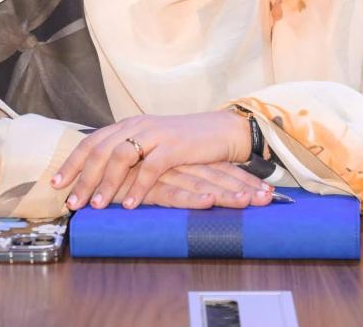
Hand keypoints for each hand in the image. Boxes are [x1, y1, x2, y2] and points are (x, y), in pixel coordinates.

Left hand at [51, 111, 253, 209]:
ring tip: (95, 206)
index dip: (72, 162)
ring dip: (106, 184)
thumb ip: (129, 154)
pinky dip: (138, 188)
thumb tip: (99, 177)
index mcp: (129, 125)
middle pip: (101, 150)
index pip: (92, 141)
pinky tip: (129, 205)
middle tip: (71, 203)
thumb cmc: (185, 143)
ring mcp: (156, 134)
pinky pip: (151, 168)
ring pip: (121, 157)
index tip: (55, 183)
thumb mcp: (151, 144)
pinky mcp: (175, 147)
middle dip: (82, 178)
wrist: (222, 131)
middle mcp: (138, 126)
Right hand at [124, 163, 273, 209]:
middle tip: (269, 199)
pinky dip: (191, 199)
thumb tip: (202, 192)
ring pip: (201, 183)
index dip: (242, 180)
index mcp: (182, 161)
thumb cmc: (124, 174)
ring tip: (251, 202)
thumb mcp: (155, 177)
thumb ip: (173, 183)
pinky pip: (172, 193)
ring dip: (227, 193)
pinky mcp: (148, 185)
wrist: (93, 162)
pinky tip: (209, 202)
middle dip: (243, 188)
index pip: (218, 170)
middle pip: (216, 176)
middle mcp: (177, 165)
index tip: (268, 193)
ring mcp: (164, 174)